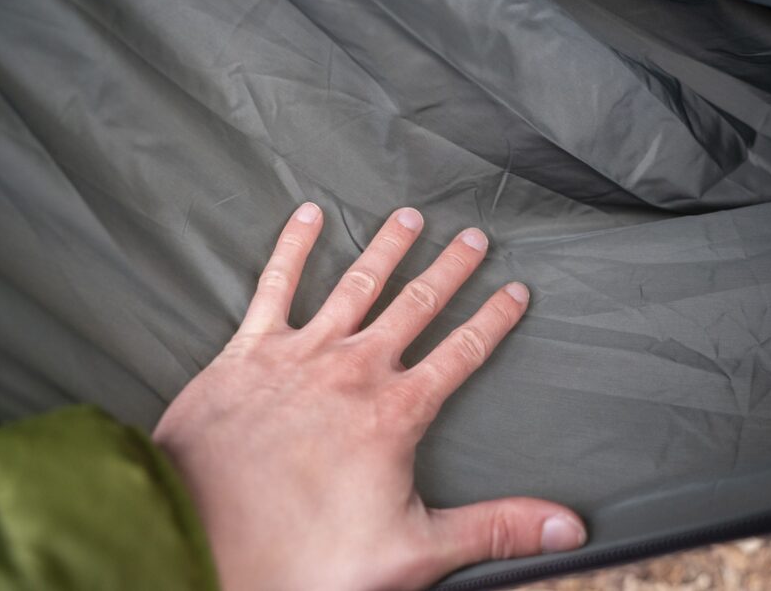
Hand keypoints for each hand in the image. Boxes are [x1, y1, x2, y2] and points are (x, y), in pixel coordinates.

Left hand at [153, 203, 586, 589]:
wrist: (202, 539)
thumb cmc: (304, 553)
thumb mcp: (413, 551)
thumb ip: (494, 528)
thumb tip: (568, 528)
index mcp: (396, 411)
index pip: (462, 353)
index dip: (493, 320)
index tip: (516, 290)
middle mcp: (356, 369)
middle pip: (417, 305)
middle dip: (450, 269)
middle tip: (474, 236)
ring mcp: (301, 354)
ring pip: (357, 284)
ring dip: (387, 248)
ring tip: (410, 217)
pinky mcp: (249, 352)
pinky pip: (275, 286)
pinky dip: (292, 248)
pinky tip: (306, 216)